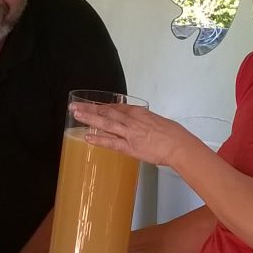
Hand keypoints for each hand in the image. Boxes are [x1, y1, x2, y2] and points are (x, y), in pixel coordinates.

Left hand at [69, 102, 195, 167]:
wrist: (178, 144)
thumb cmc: (172, 134)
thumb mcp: (156, 121)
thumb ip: (144, 122)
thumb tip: (138, 126)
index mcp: (138, 112)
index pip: (116, 107)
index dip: (101, 107)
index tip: (91, 106)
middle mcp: (131, 120)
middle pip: (106, 111)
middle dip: (89, 109)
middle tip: (74, 106)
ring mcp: (129, 133)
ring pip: (105, 123)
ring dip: (89, 118)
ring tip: (76, 114)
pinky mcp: (129, 147)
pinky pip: (111, 142)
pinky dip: (98, 139)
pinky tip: (87, 137)